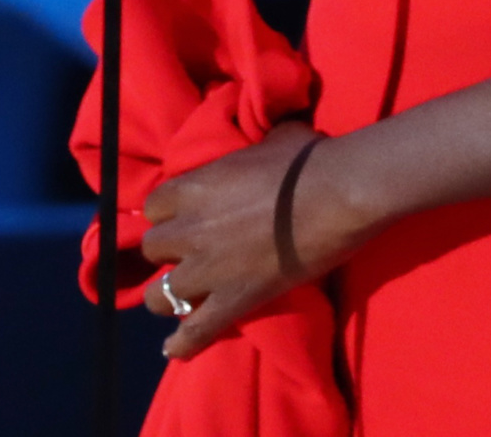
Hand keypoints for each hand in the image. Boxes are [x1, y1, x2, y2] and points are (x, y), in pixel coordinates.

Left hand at [138, 121, 373, 359]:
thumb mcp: (269, 140)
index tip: (184, 216)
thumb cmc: (306, 160)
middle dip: (169, 251)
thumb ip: (249, 151)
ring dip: (169, 295)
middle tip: (192, 252)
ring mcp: (208, 269)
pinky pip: (196, 331)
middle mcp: (190, 229)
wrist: (337, 195)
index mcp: (194, 186)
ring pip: (159, 295)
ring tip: (183, 297)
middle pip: (153, 248)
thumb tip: (262, 145)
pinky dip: (183, 344)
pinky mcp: (234, 300)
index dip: (168, 213)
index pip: (154, 206)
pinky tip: (174, 351)